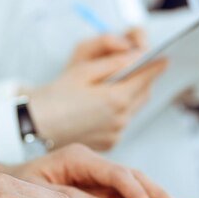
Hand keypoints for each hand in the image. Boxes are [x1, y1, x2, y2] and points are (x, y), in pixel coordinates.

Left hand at [0, 145, 187, 197]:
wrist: (3, 181)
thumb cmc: (16, 183)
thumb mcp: (35, 190)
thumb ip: (68, 197)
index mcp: (79, 158)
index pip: (117, 174)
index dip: (136, 194)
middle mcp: (93, 164)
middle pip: (134, 176)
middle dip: (157, 194)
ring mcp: (98, 175)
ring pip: (136, 183)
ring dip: (158, 197)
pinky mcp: (99, 187)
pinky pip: (128, 193)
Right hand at [27, 32, 167, 150]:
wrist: (33, 125)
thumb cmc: (55, 94)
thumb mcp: (83, 70)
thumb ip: (114, 61)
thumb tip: (137, 55)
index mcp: (116, 99)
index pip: (146, 78)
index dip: (156, 65)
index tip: (165, 57)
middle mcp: (120, 119)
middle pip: (143, 93)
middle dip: (143, 79)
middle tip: (140, 67)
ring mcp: (116, 133)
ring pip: (134, 108)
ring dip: (132, 95)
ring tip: (121, 83)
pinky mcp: (110, 143)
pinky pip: (123, 121)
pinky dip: (120, 110)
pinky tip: (104, 104)